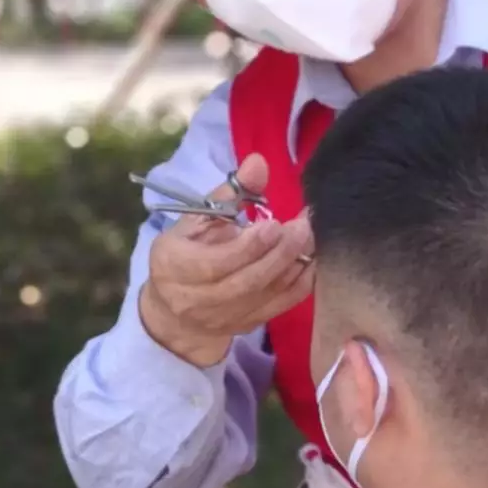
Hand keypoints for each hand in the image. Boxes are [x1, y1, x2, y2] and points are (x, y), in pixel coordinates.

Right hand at [139, 154, 313, 368]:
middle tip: (303, 227)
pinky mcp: (247, 325)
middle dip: (280, 252)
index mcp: (175, 266)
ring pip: (267, 294)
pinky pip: (281, 305)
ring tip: (309, 236)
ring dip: (295, 263)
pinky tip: (311, 258)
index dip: (249, 247)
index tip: (275, 224)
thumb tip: (258, 162)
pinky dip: (301, 281)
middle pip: (247, 281)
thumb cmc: (185, 252)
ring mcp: (224, 317)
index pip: (216, 264)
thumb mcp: (196, 218)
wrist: (176, 312)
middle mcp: (198, 298)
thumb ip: (228, 193)